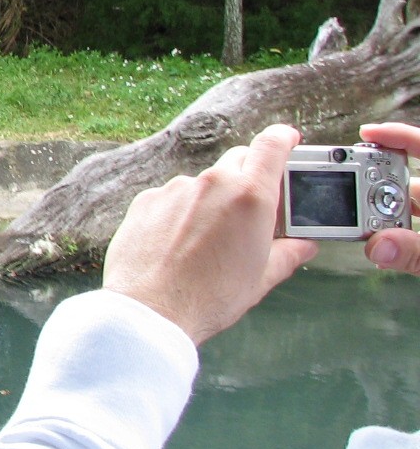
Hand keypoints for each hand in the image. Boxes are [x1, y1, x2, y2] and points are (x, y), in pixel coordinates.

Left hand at [103, 124, 318, 345]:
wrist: (151, 310)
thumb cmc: (210, 298)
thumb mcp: (262, 278)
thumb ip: (288, 254)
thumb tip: (303, 246)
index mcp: (250, 196)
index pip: (271, 145)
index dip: (283, 138)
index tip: (287, 139)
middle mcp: (212, 183)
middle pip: (238, 160)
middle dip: (249, 176)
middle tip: (252, 206)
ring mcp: (175, 190)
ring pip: (202, 183)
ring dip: (211, 200)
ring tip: (208, 238)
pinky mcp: (146, 201)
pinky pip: (171, 198)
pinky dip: (179, 212)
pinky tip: (177, 242)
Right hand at [359, 122, 419, 273]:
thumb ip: (416, 253)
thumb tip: (378, 245)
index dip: (398, 136)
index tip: (367, 135)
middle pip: (406, 179)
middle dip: (379, 184)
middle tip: (352, 192)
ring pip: (407, 206)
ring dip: (383, 215)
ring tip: (363, 227)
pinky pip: (412, 230)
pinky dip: (396, 235)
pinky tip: (382, 246)